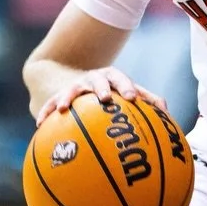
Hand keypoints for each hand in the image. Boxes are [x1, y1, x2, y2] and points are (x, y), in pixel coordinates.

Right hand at [36, 66, 170, 121]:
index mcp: (112, 78)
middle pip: (97, 80)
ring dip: (66, 98)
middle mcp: (93, 80)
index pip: (122, 79)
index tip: (132, 98)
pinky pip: (50, 105)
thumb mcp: (127, 92)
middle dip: (101, 88)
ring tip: (63, 108)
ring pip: (70, 90)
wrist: (79, 81)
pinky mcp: (59, 96)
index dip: (127, 87)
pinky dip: (45, 113)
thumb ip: (148, 100)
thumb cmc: (112, 91)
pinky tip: (39, 126)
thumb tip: (167, 113)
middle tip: (105, 98)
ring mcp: (75, 87)